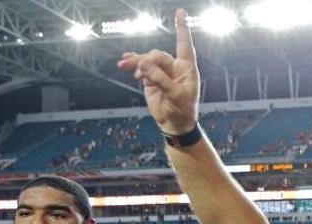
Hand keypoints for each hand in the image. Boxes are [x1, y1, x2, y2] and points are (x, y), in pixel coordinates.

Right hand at [117, 9, 199, 134]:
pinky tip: (125, 63)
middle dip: (146, 62)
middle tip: (140, 74)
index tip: (180, 11)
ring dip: (136, 63)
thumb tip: (144, 64)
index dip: (182, 28)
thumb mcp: (175, 95)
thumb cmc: (182, 111)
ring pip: (147, 60)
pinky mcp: (151, 79)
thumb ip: (160, 79)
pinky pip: (141, 67)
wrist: (174, 124)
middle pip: (157, 55)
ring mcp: (162, 72)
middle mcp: (175, 67)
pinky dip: (133, 64)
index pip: (184, 44)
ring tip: (125, 66)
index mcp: (187, 68)